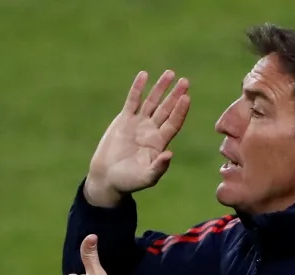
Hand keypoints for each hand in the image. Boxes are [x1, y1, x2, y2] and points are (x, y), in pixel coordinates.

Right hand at [84, 70, 190, 206]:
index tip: (186, 98)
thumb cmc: (128, 181)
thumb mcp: (146, 178)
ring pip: (152, 102)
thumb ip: (158, 167)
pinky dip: (138, 88)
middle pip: (166, 110)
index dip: (180, 111)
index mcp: (159, 144)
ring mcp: (138, 124)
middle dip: (175, 96)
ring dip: (160, 88)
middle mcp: (151, 131)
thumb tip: (170, 153)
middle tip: (185, 82)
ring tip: (170, 73)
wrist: (108, 177)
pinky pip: (132, 100)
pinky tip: (144, 75)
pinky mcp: (124, 119)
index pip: (173, 123)